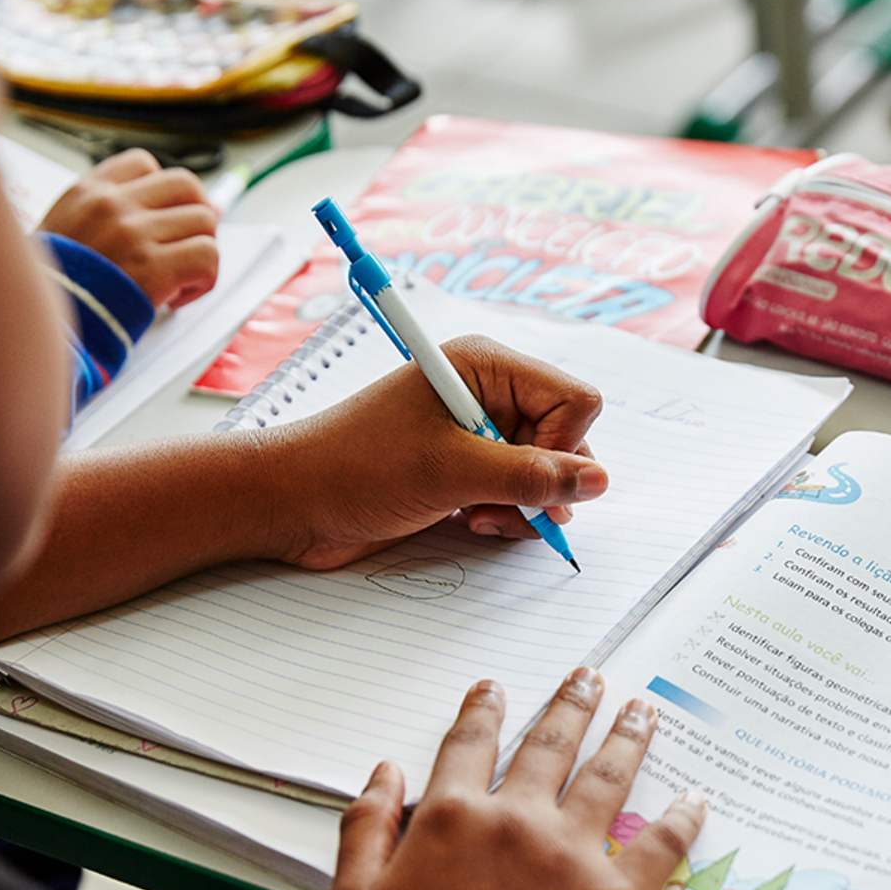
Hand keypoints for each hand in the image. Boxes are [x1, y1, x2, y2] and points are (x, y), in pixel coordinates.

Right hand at [38, 148, 217, 307]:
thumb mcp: (70, 226)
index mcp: (91, 190)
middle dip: (198, 215)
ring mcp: (135, 234)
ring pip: (205, 221)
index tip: (164, 220)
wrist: (51, 320)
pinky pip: (208, 256)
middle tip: (188, 246)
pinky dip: (205, 280)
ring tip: (180, 277)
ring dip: (203, 252)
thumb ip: (112, 212)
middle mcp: (114, 205)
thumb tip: (170, 211)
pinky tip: (177, 297)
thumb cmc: (64, 282)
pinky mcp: (155, 267)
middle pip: (187, 186)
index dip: (166, 193)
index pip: (146, 164)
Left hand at [267, 334, 608, 569]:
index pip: (575, 401)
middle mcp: (488, 395)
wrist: (292, 503)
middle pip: (566, 440)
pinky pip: (519, 494)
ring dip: (525, 507)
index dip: (564, 446)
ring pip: (546, 474)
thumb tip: (598, 481)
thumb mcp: (450, 471)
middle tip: (507, 506)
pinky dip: (508, 516)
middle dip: (544, 483)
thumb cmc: (353, 468)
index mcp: (485, 367)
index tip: (527, 477)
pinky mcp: (466, 470)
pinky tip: (473, 522)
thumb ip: (531, 477)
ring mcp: (477, 435)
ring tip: (481, 518)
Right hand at [327, 667, 705, 889]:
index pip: (469, 745)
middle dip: (570, 703)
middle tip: (590, 676)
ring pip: (606, 776)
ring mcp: (571, 858)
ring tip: (642, 708)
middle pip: (549, 745)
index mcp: (451, 820)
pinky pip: (658, 845)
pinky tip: (694, 798)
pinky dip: (680, 818)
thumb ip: (366, 828)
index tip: (495, 688)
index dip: (483, 710)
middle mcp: (515, 823)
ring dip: (626, 735)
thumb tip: (383, 772)